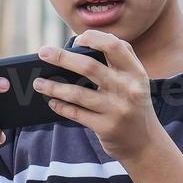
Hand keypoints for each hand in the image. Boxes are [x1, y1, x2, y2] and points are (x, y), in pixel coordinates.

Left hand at [34, 30, 164, 161]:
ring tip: (37, 83)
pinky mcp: (106, 127)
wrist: (145, 143)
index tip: (75, 41)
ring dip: (53, 87)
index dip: (92, 38)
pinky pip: (76, 114)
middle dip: (61, 57)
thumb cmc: (133, 105)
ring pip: (77, 93)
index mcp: (135, 72)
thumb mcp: (136, 81)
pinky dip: (60, 106)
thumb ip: (119, 60)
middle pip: (88, 66)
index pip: (114, 45)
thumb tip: (82, 44)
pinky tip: (51, 102)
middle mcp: (128, 89)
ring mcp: (117, 109)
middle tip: (42, 52)